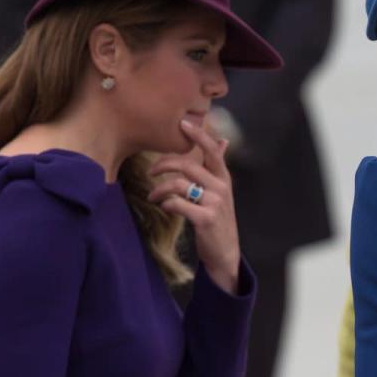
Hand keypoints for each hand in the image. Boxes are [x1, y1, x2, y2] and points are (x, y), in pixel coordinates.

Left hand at [147, 120, 240, 292]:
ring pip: (179, 185)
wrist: (225, 253)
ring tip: (153, 196)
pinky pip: (178, 204)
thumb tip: (223, 140)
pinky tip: (165, 207)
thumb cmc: (218, 219)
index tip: (182, 123)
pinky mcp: (206, 219)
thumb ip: (218, 167)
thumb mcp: (222, 191)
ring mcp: (215, 203)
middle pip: (187, 165)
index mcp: (224, 178)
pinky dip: (167, 204)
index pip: (212, 150)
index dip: (198, 135)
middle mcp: (222, 187)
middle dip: (163, 165)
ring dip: (160, 189)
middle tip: (151, 171)